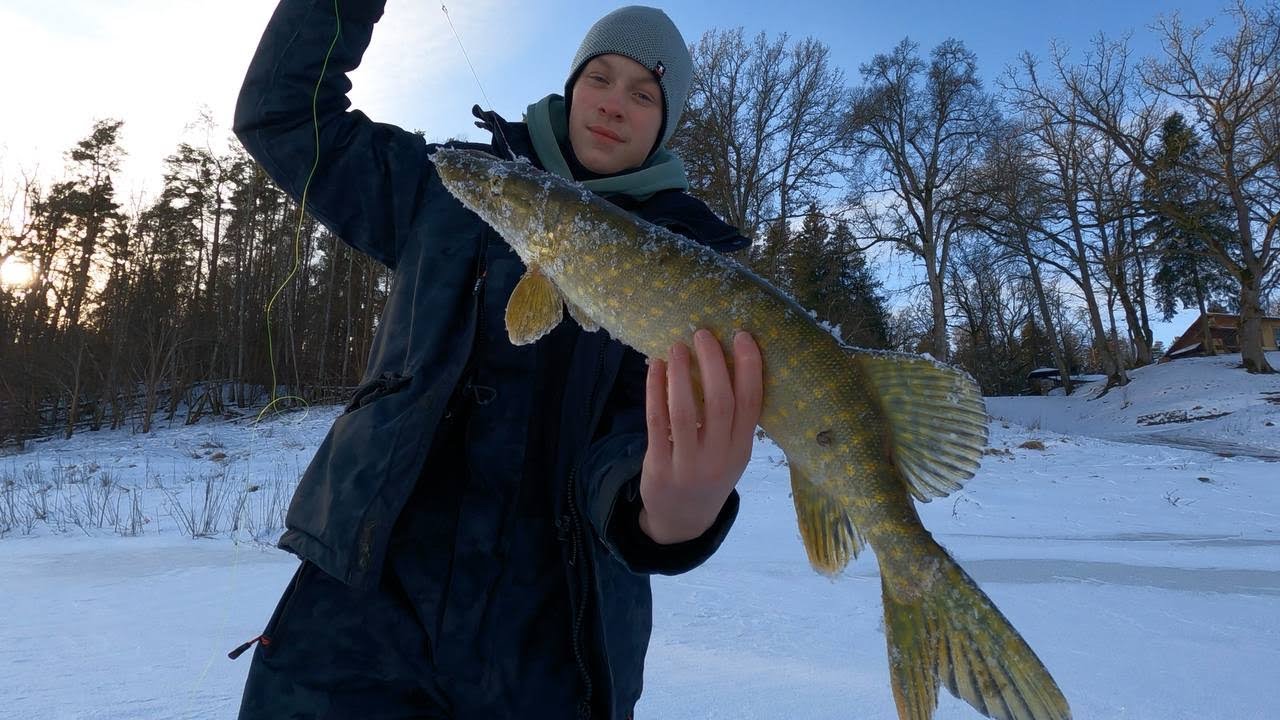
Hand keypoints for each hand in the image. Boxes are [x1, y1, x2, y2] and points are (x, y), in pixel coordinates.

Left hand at [638, 329, 762, 544]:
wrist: (683, 520)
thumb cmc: (709, 473)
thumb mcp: (731, 453)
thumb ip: (733, 419)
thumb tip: (727, 361)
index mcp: (741, 450)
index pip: (751, 404)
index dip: (749, 368)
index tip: (742, 336)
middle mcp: (718, 457)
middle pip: (719, 403)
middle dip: (713, 364)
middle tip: (704, 334)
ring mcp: (687, 464)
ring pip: (685, 412)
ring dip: (680, 374)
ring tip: (677, 346)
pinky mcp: (658, 466)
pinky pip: (656, 422)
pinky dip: (655, 391)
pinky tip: (655, 367)